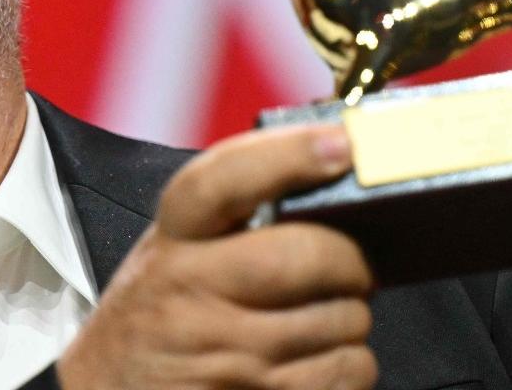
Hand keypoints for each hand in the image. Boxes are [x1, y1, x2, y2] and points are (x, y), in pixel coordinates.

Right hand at [56, 125, 377, 389]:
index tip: (342, 144)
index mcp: (174, 236)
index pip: (223, 180)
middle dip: (351, 262)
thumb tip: (333, 175)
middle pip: (303, 256)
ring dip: (351, 321)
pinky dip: (351, 366)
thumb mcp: (173, 252)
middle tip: (352, 269)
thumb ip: (233, 218)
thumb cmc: (158, 315)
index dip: (288, 155)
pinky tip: (322, 359)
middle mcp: (188, 288)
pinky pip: (341, 375)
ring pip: (336, 321)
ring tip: (328, 318)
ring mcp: (218, 351)